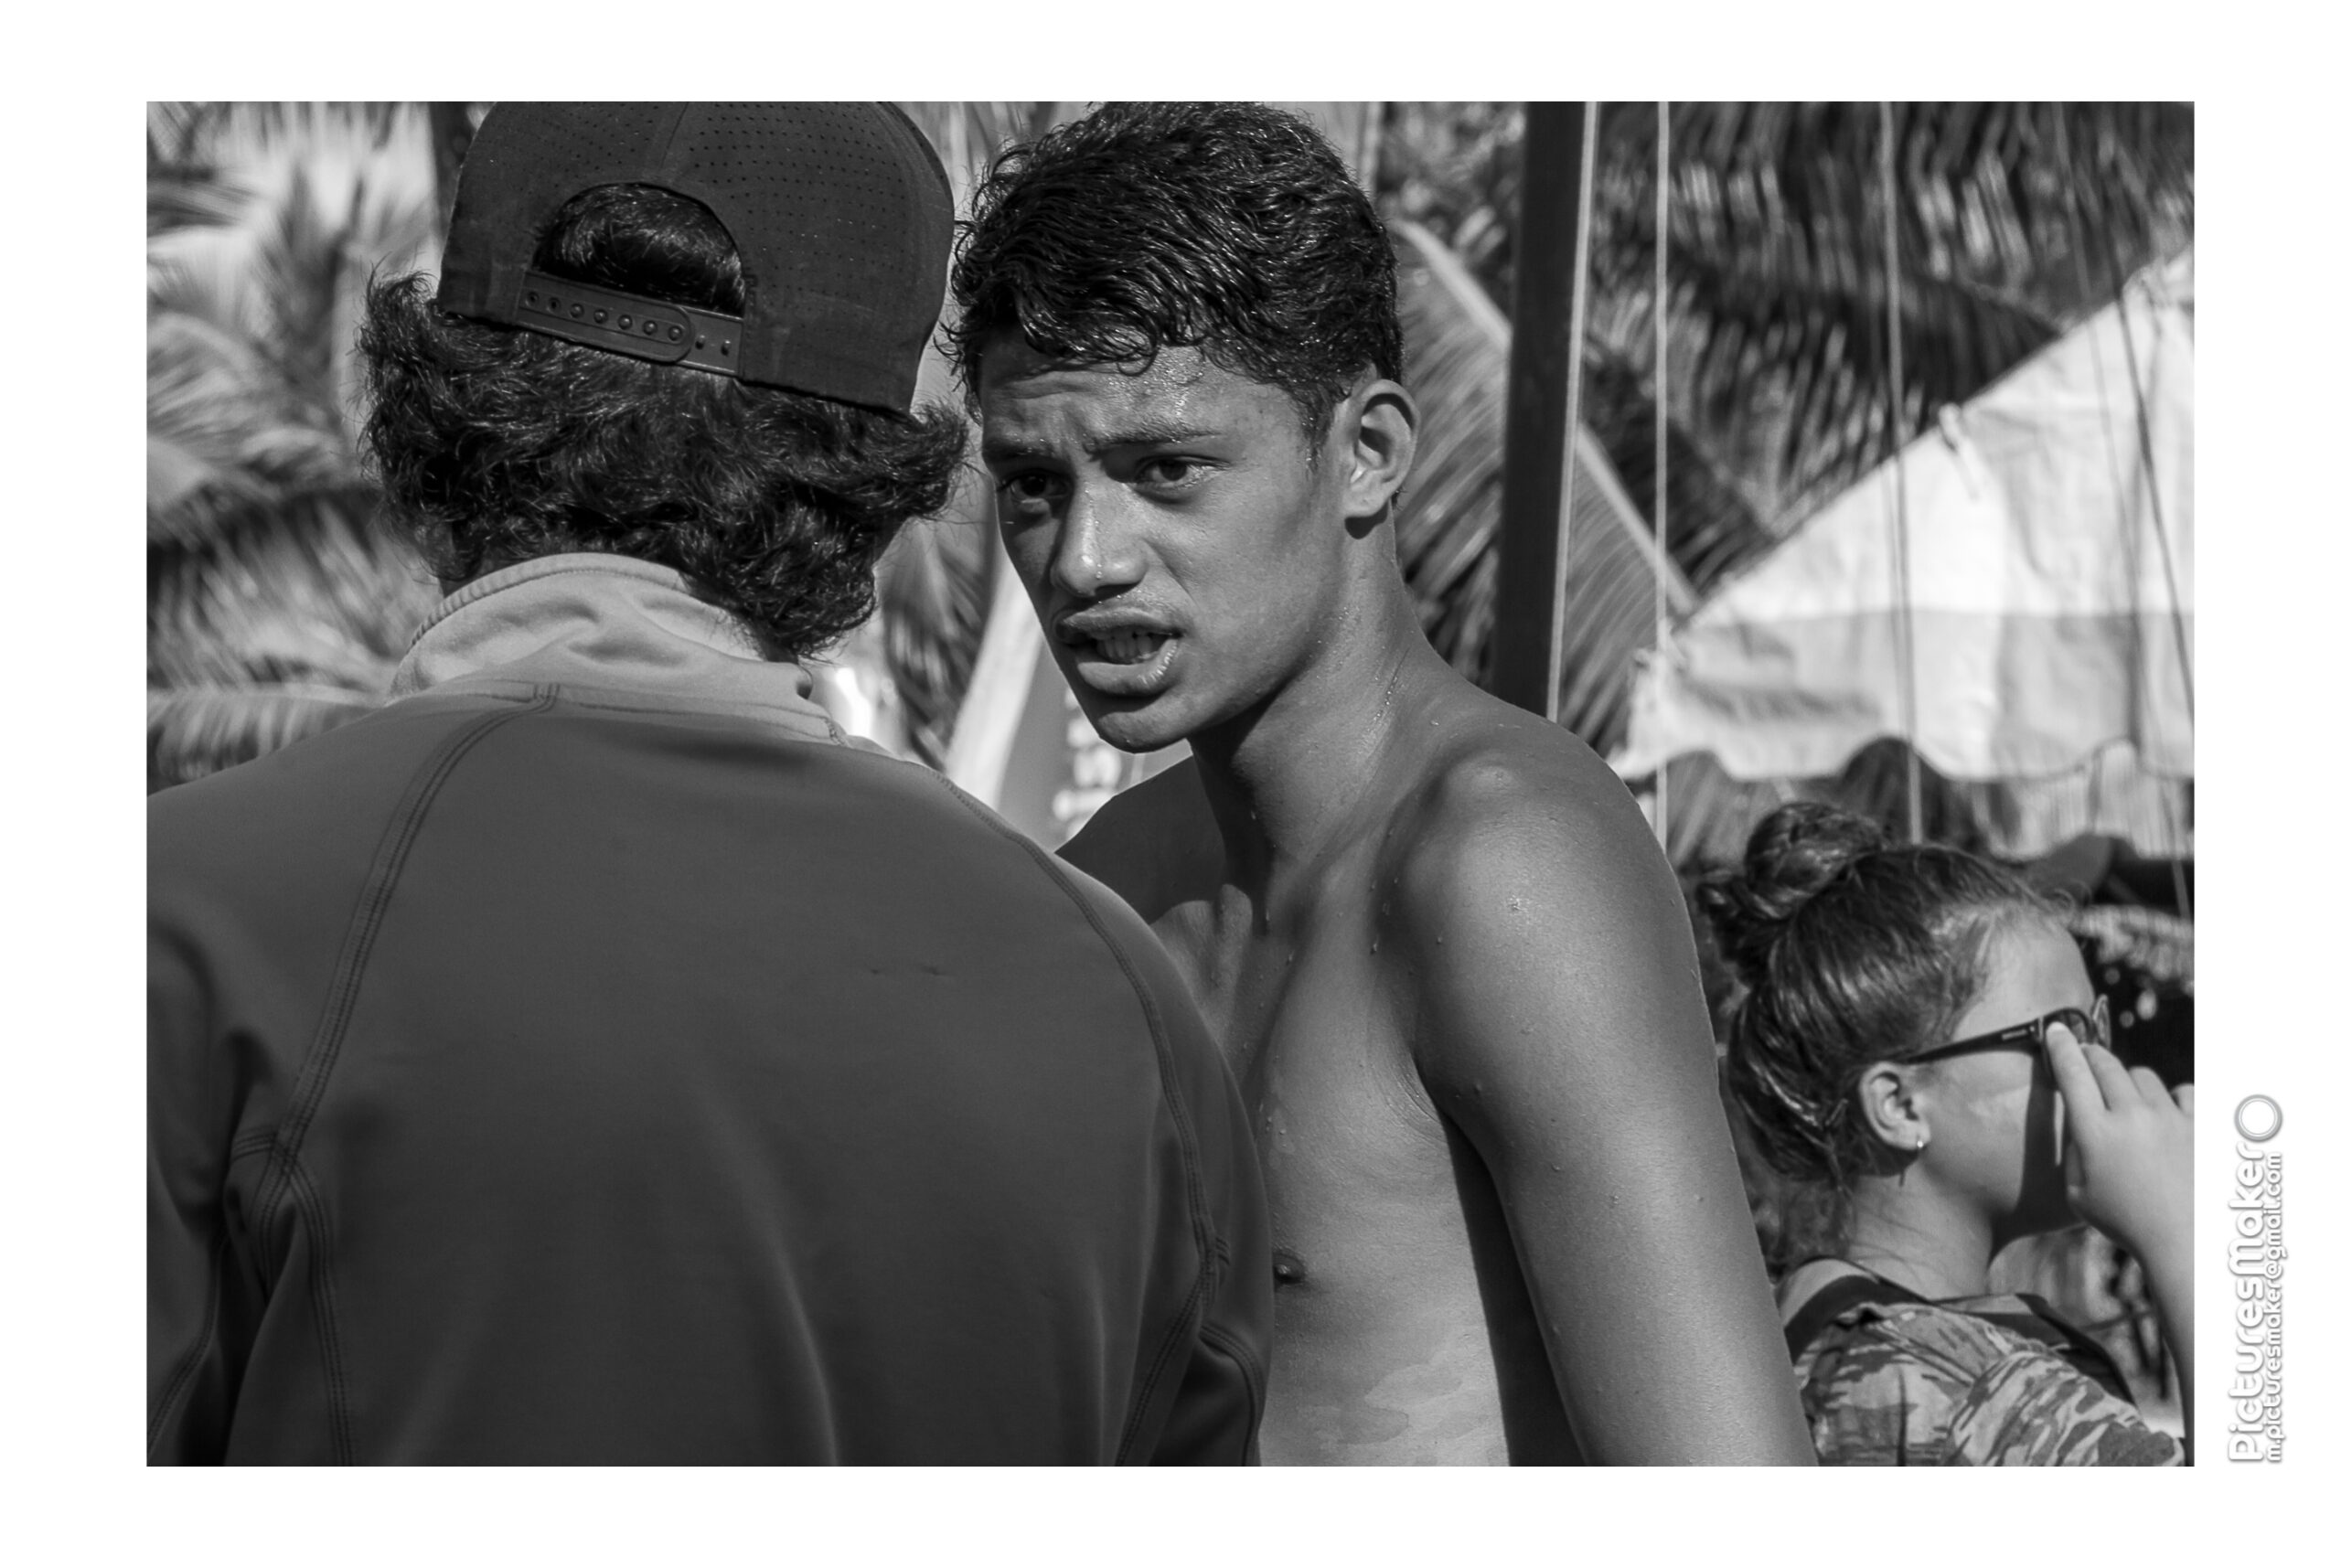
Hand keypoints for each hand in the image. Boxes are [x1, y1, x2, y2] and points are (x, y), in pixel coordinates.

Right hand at [2043, 1023, 2192, 1265]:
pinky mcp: (2201, 1126)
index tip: (2055, 1030)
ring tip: (2130, 1104)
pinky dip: (2174, 1099)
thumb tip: (2081, 1121)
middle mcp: (2131, 1117)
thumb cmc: (2127, 1223)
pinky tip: (2170, 1117)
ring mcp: (2170, 1119)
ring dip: (2130, 1084)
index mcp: (2095, 1133)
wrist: (2188, 1243)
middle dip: (2091, 1055)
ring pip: (2143, 1076)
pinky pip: (2185, 1092)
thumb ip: (2075, 1150)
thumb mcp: (2077, 1193)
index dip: (2060, 1046)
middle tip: (2087, 1058)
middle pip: (2106, 1063)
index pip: (2071, 1072)